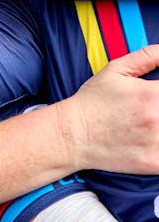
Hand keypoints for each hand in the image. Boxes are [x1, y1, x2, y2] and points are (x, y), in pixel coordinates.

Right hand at [61, 45, 158, 173]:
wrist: (72, 136)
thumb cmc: (93, 103)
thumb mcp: (117, 70)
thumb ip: (149, 56)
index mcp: (153, 95)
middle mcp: (158, 120)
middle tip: (157, 110)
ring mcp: (156, 144)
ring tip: (156, 123)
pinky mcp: (153, 164)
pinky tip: (156, 139)